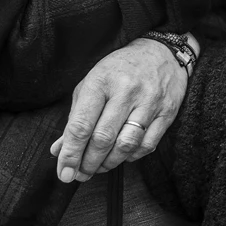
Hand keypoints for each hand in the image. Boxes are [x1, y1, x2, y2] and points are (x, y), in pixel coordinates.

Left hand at [51, 36, 188, 183]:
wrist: (161, 51)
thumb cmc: (119, 70)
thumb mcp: (91, 84)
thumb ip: (76, 117)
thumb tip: (59, 150)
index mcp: (101, 81)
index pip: (81, 125)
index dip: (70, 154)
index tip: (64, 173)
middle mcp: (126, 91)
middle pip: (102, 139)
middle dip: (88, 163)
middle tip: (80, 174)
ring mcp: (149, 101)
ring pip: (126, 145)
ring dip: (109, 164)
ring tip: (99, 167)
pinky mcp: (167, 112)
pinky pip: (147, 145)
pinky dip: (131, 157)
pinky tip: (122, 155)